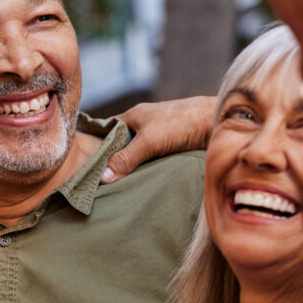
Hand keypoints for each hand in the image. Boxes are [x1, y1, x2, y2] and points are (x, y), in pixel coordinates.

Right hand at [102, 95, 216, 182]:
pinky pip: (152, 158)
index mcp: (133, 116)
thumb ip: (125, 158)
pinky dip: (146, 168)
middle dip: (112, 160)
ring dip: (131, 166)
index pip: (105, 130)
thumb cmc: (182, 123)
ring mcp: (158, 134)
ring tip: (119, 186)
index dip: (95, 145)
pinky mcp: (172, 145)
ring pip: (137, 152)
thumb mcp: (149, 142)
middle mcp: (144, 123)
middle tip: (100, 181)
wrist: (217, 121)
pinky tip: (142, 181)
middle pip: (120, 143)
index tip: (85, 165)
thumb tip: (102, 178)